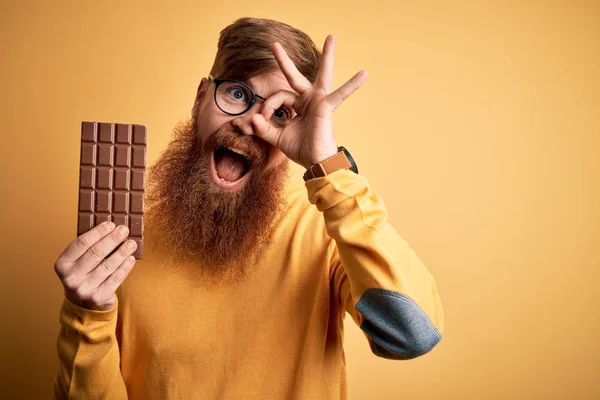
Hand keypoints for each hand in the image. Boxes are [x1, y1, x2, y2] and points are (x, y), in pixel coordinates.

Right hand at [54, 222, 136, 310]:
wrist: (84, 303)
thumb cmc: (84, 274)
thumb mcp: (78, 262)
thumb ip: (88, 247)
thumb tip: (111, 228)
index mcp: (62, 264)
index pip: (81, 243)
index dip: (97, 232)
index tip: (110, 224)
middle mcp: (70, 277)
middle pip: (95, 253)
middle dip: (112, 239)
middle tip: (124, 230)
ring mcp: (83, 289)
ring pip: (107, 266)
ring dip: (121, 252)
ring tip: (131, 243)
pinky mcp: (98, 298)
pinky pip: (115, 279)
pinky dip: (124, 267)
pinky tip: (131, 258)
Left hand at [250, 34, 367, 168]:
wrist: (315, 161)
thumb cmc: (301, 149)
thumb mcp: (277, 137)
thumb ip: (263, 127)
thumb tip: (252, 117)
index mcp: (297, 105)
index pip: (278, 97)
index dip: (268, 106)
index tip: (262, 119)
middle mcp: (308, 99)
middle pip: (294, 77)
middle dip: (284, 61)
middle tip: (274, 44)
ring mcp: (318, 101)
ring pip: (322, 74)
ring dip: (328, 55)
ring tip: (331, 37)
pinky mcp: (327, 106)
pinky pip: (341, 94)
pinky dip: (352, 85)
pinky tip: (364, 74)